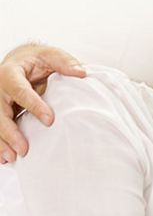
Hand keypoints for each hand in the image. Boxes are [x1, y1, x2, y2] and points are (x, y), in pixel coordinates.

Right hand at [0, 43, 85, 161]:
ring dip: (1, 142)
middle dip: (9, 132)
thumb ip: (65, 62)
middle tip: (24, 149)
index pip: (19, 90)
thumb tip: (81, 73)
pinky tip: (4, 159)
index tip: (50, 120)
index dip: (33, 105)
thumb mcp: (52, 55)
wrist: (21, 60)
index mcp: (10, 73)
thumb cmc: (38, 60)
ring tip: (12, 158)